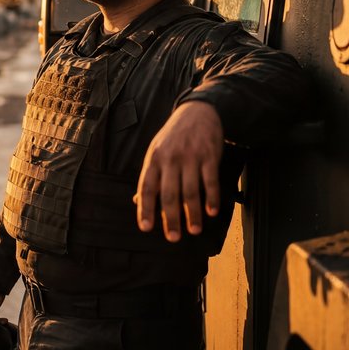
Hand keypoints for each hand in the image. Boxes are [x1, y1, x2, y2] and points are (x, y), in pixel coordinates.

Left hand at [134, 101, 222, 241]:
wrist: (197, 112)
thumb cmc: (173, 137)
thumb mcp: (156, 151)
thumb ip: (150, 176)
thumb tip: (137, 200)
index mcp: (154, 159)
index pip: (146, 187)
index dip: (145, 208)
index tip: (146, 228)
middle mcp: (170, 159)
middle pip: (168, 193)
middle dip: (170, 218)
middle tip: (173, 238)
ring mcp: (190, 157)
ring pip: (190, 190)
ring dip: (192, 213)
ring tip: (193, 230)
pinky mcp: (209, 156)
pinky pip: (210, 181)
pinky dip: (211, 198)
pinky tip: (211, 212)